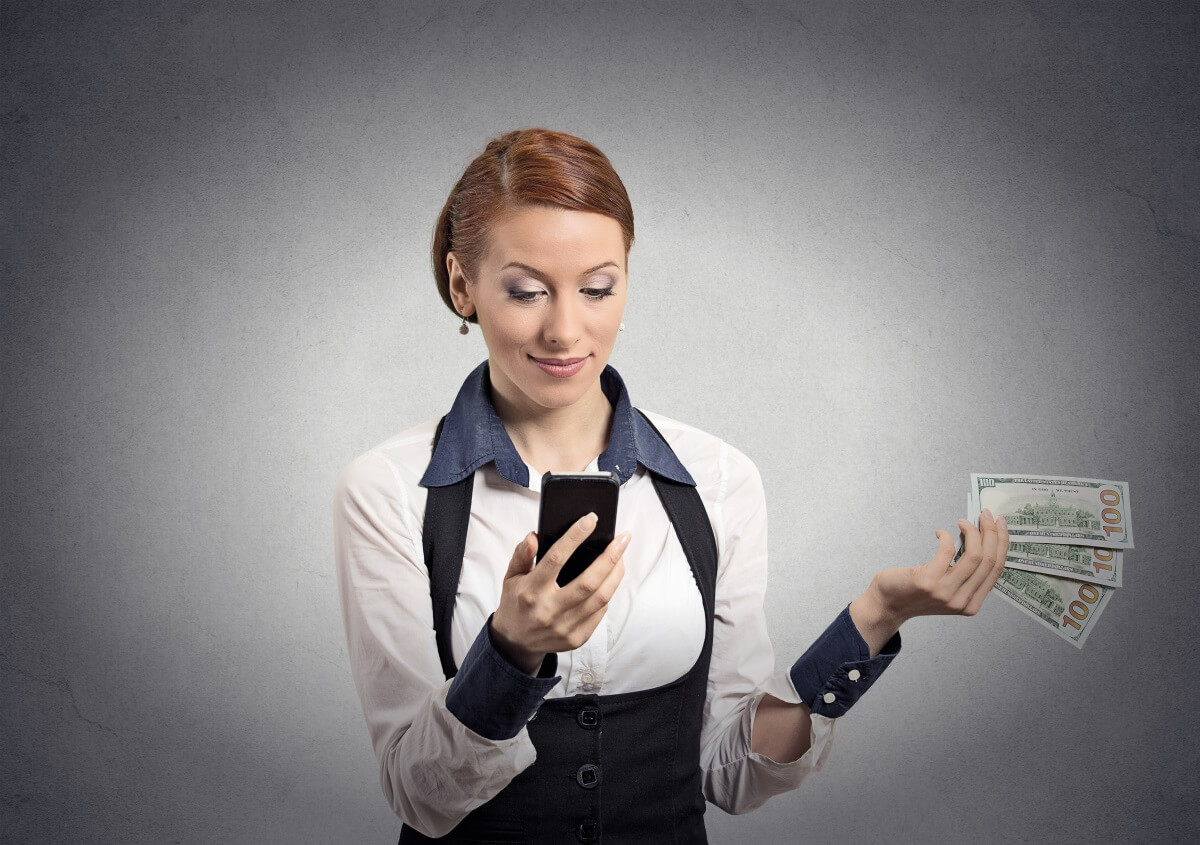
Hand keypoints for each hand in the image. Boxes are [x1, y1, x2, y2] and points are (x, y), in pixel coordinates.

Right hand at [489, 513, 630, 674]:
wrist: (515, 642)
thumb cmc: (516, 602)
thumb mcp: (511, 576)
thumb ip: (522, 555)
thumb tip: (534, 536)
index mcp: (530, 591)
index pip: (556, 559)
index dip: (575, 537)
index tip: (590, 520)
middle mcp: (548, 611)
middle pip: (588, 581)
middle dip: (610, 557)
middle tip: (623, 538)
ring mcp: (564, 627)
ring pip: (601, 598)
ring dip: (616, 574)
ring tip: (622, 556)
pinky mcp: (576, 639)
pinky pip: (600, 613)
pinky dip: (608, 593)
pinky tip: (610, 579)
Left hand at [864, 508, 1009, 626]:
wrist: (888, 605)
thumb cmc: (917, 593)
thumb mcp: (949, 590)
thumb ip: (966, 575)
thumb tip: (981, 539)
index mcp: (972, 604)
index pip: (996, 569)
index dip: (1001, 543)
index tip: (1000, 524)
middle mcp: (962, 601)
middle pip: (988, 560)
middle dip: (991, 533)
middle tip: (986, 515)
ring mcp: (946, 592)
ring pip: (974, 555)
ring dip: (972, 531)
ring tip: (963, 521)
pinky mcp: (928, 581)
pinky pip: (948, 550)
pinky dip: (947, 536)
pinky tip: (940, 533)